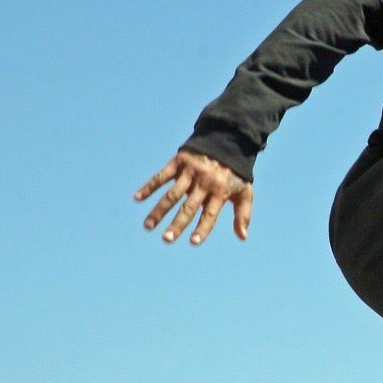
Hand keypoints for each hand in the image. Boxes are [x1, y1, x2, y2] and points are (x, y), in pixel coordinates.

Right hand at [134, 149, 253, 244]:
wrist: (226, 140)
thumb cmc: (235, 172)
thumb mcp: (245, 192)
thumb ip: (243, 214)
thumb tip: (243, 237)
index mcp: (220, 191)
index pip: (210, 214)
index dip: (203, 228)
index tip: (193, 242)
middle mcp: (204, 183)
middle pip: (188, 207)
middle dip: (177, 223)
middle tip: (166, 239)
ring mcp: (190, 172)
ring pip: (172, 194)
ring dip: (159, 210)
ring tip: (148, 226)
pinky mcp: (178, 162)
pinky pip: (161, 176)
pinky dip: (149, 186)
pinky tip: (137, 198)